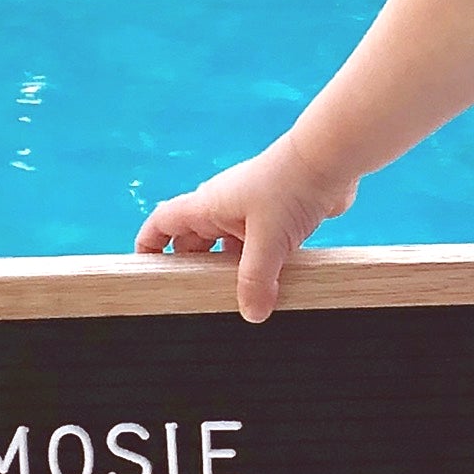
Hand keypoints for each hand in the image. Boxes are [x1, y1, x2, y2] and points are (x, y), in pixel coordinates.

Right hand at [134, 134, 357, 321]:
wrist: (329, 159)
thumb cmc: (289, 185)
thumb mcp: (268, 239)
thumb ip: (256, 279)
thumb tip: (251, 314)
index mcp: (207, 206)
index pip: (162, 223)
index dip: (148, 245)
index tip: (144, 271)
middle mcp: (223, 208)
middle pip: (194, 243)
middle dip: (192, 270)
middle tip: (194, 301)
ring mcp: (251, 213)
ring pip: (229, 249)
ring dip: (230, 272)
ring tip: (234, 301)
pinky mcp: (277, 219)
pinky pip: (259, 248)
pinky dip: (260, 267)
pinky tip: (271, 288)